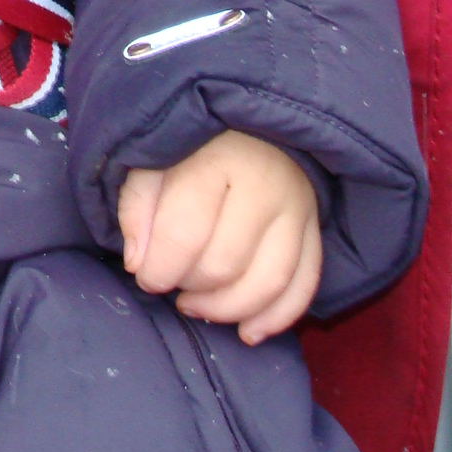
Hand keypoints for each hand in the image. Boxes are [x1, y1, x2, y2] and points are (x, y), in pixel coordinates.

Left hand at [117, 129, 321, 343]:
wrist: (248, 119)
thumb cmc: (190, 142)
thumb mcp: (150, 158)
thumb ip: (137, 205)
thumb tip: (138, 263)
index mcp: (216, 160)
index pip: (185, 234)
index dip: (158, 269)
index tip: (145, 275)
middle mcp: (265, 184)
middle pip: (225, 264)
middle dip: (189, 287)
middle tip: (171, 284)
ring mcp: (298, 208)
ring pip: (269, 283)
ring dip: (227, 309)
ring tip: (197, 306)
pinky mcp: (314, 228)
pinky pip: (304, 286)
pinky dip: (277, 318)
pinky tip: (247, 332)